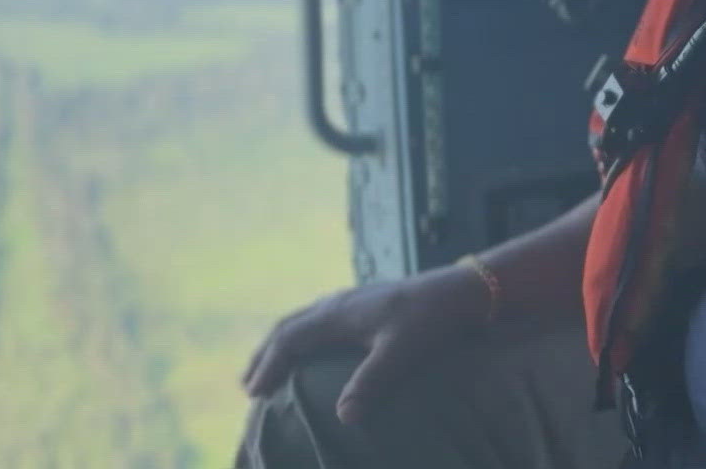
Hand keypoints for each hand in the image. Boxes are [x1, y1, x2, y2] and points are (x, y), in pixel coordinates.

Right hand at [239, 264, 488, 424]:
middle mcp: (337, 302)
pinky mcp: (363, 302)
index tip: (252, 393)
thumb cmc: (431, 320)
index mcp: (338, 313)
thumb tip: (342, 416)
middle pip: (287, 326)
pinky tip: (310, 346)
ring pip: (301, 319)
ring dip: (281, 343)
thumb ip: (372, 381)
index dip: (268, 365)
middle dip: (264, 354)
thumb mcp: (401, 352)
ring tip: (268, 365)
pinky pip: (317, 317)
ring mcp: (350, 299)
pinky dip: (301, 335)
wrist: (460, 288)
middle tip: (246, 384)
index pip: (290, 339)